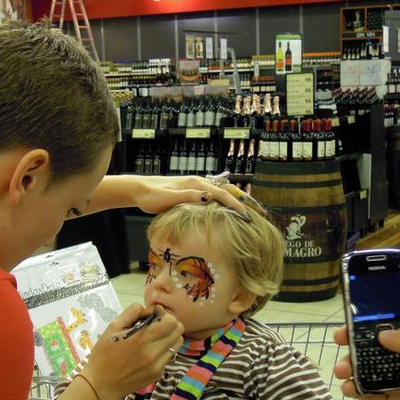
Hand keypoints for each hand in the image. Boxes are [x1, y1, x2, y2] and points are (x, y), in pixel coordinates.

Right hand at [82, 304, 183, 399]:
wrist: (101, 385)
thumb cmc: (104, 354)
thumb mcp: (112, 328)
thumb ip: (131, 313)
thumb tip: (147, 309)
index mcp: (141, 339)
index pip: (171, 322)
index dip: (164, 315)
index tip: (154, 316)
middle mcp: (154, 353)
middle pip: (179, 331)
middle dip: (170, 324)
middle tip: (156, 325)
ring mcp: (158, 365)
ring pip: (178, 344)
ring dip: (170, 337)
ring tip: (155, 338)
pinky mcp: (158, 374)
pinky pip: (169, 356)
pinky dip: (163, 350)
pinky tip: (150, 352)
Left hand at [127, 175, 250, 218]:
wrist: (140, 189)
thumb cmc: (152, 196)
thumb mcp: (168, 199)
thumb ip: (188, 197)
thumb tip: (209, 197)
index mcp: (196, 184)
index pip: (222, 195)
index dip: (236, 206)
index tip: (247, 217)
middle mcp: (199, 182)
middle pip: (228, 190)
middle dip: (244, 201)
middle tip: (259, 214)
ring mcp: (196, 185)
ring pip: (223, 191)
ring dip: (237, 200)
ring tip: (251, 212)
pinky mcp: (193, 190)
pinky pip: (215, 194)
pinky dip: (227, 200)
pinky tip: (230, 210)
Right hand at [332, 299, 399, 399]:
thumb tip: (382, 334)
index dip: (392, 305)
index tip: (367, 305)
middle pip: (383, 338)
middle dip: (359, 337)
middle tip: (339, 338)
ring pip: (372, 363)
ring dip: (353, 365)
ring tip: (340, 371)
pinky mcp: (394, 398)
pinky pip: (371, 389)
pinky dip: (357, 388)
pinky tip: (347, 388)